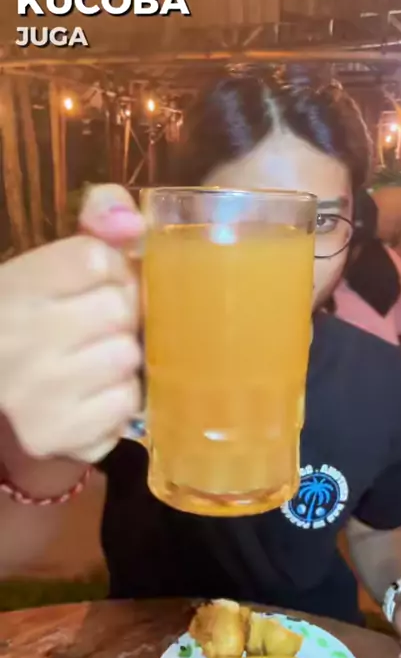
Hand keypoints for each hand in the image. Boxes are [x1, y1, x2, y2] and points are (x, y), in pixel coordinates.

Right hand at [0, 185, 144, 463]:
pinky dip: (117, 400)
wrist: (0, 395)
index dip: (111, 268)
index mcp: (12, 287)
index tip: (98, 281)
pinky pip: (125, 405)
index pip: (96, 259)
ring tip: (94, 359)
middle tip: (99, 324)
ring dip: (121, 356)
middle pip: (119, 307)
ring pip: (127, 356)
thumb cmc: (31, 321)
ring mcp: (34, 394)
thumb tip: (131, 221)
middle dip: (120, 313)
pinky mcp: (54, 437)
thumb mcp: (50, 264)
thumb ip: (95, 221)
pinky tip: (92, 395)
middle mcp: (16, 340)